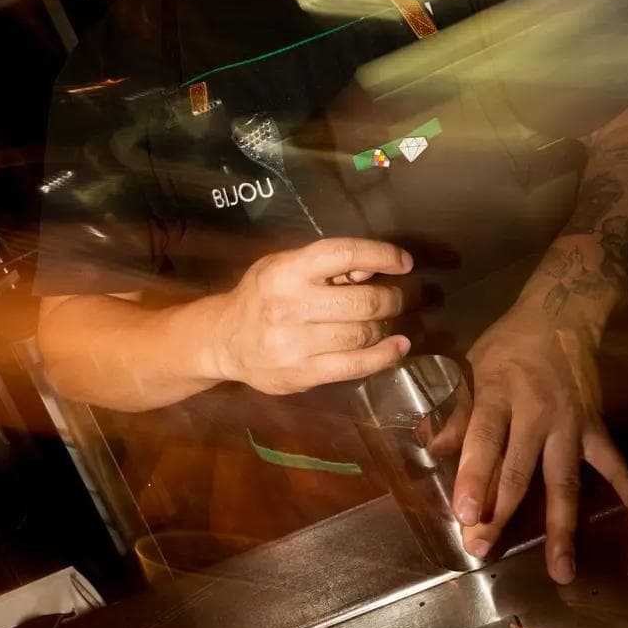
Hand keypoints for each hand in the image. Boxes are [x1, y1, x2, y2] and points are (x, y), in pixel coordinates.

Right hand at [211, 237, 412, 394]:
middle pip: (362, 300)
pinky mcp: (302, 373)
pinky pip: (355, 365)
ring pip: (363, 333)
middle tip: (400, 297)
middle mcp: (290, 305)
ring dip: (386, 327)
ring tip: (389, 321)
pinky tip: (398, 347)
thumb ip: (324, 265)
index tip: (404, 262)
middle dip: (392, 298)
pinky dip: (384, 356)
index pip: (343, 254)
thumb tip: (374, 267)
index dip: (381, 255)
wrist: (223, 340)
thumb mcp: (282, 266)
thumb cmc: (259, 296)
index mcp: (286, 271)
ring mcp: (295, 343)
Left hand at [439, 306, 627, 582]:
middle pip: (519, 470)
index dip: (473, 477)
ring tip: (560, 572)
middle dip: (500, 513)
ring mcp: (573, 425)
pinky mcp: (597, 430)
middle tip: (482, 550)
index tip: (465, 515)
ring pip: (564, 482)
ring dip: (561, 528)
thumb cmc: (506, 347)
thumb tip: (431, 453)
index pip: (485, 440)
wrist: (561, 316)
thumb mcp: (471, 368)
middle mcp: (538, 413)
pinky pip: (619, 469)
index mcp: (500, 393)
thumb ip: (456, 413)